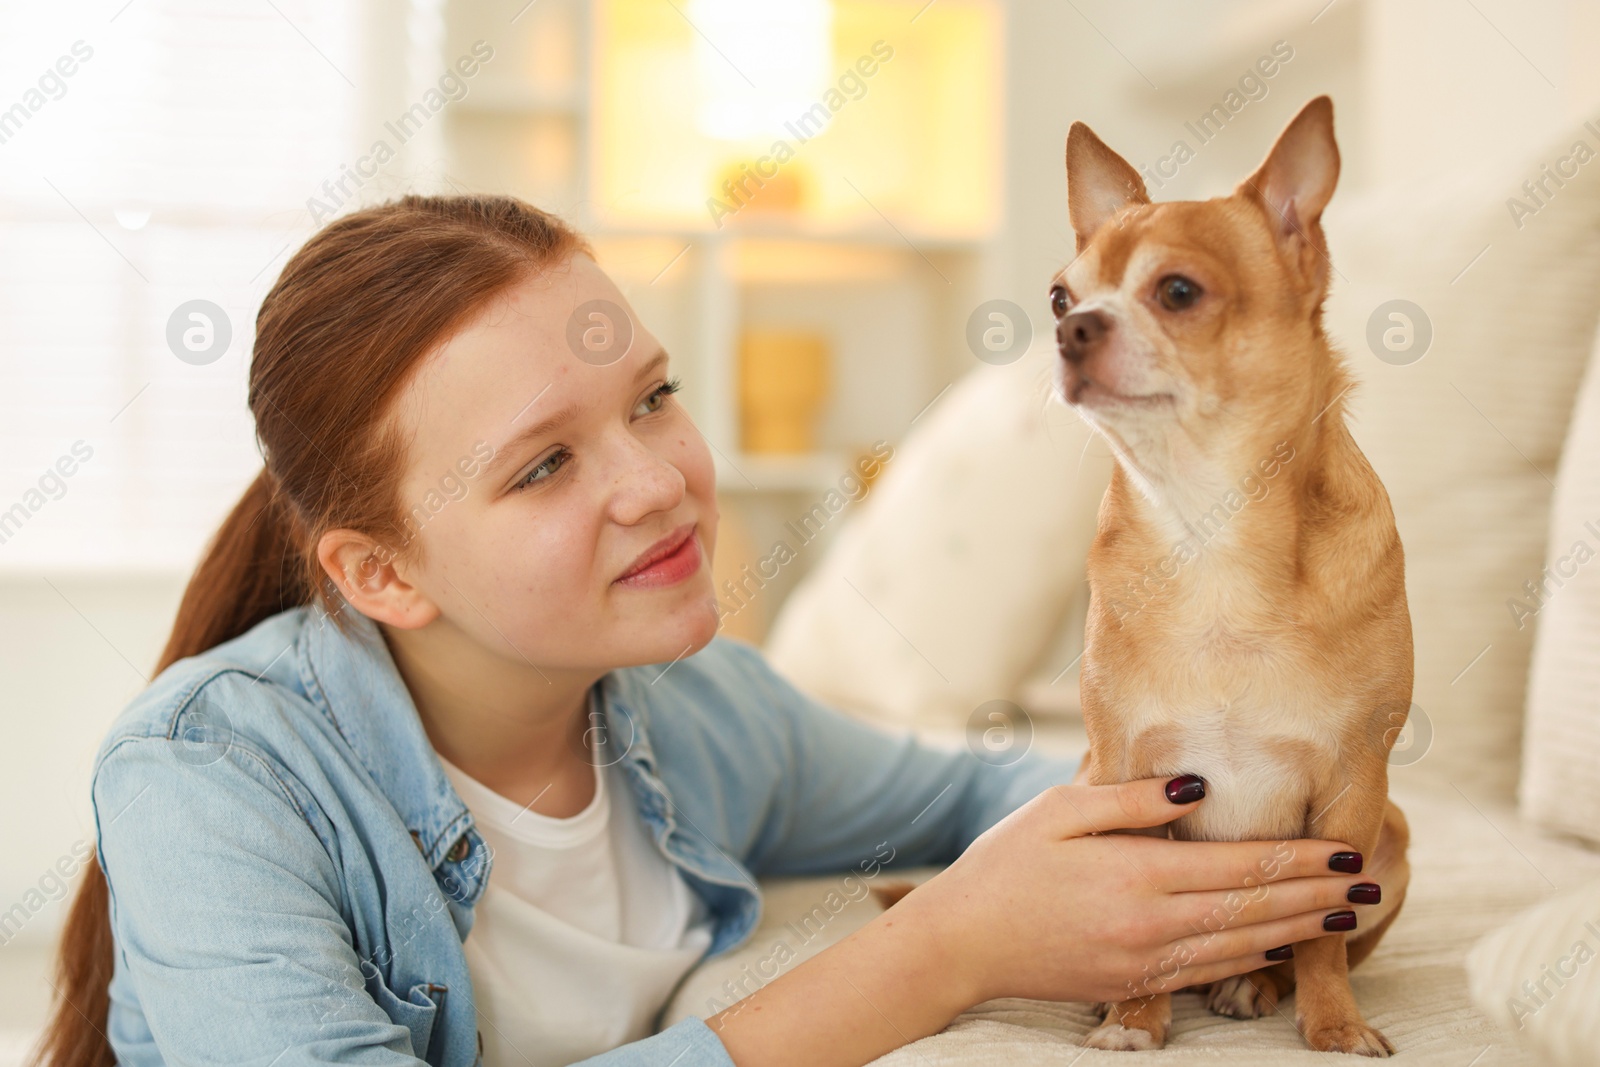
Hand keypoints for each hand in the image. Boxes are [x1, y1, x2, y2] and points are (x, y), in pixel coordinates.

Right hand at [900, 775, 1376, 1006]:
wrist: (963, 942)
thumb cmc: (1006, 864)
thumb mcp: (1060, 810)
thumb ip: (1132, 798)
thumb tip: (1198, 786)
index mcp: (1138, 873)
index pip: (1240, 864)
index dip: (1299, 858)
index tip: (1346, 847)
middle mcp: (1153, 922)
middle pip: (1256, 908)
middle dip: (1319, 896)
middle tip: (1372, 882)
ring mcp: (1147, 960)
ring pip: (1244, 944)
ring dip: (1301, 930)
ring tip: (1347, 915)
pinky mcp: (1136, 983)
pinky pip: (1212, 972)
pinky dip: (1256, 957)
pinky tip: (1283, 946)